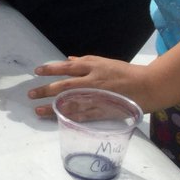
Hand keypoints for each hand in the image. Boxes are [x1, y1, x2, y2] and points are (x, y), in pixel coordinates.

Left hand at [27, 56, 160, 113]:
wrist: (149, 86)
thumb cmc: (125, 72)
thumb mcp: (104, 62)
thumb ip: (85, 61)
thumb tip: (67, 59)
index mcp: (92, 67)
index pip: (66, 67)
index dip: (50, 69)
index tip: (37, 71)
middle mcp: (92, 81)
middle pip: (64, 86)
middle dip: (45, 90)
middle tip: (30, 94)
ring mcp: (97, 97)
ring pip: (71, 103)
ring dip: (53, 108)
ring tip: (37, 111)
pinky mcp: (103, 110)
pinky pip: (84, 115)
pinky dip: (71, 117)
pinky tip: (59, 119)